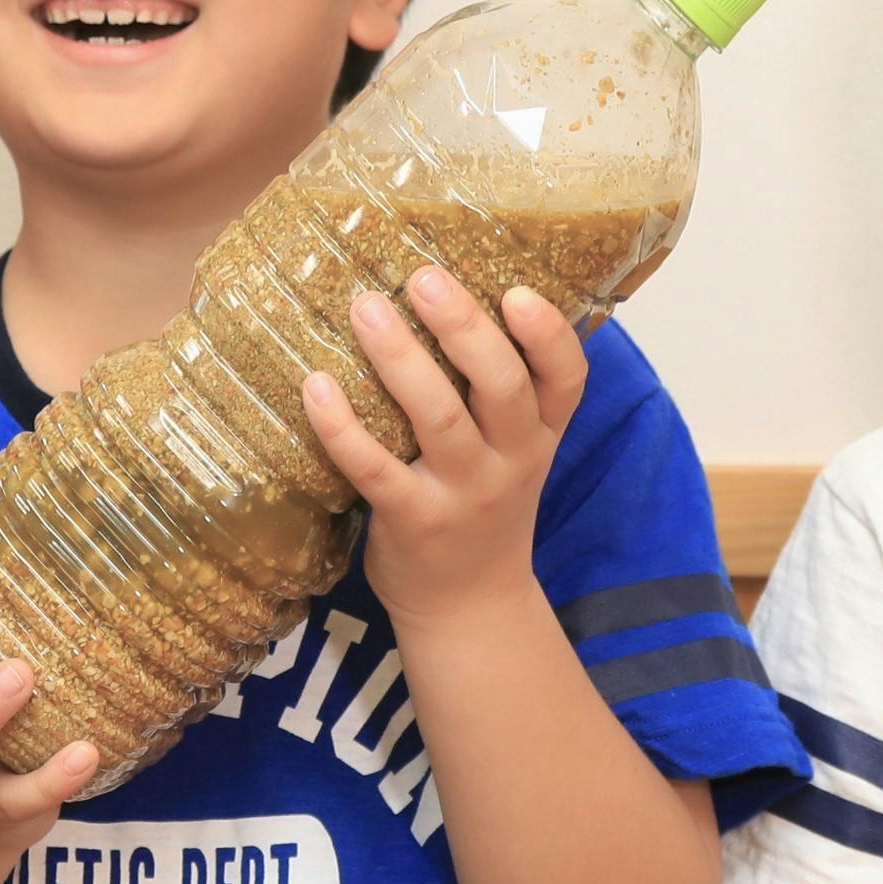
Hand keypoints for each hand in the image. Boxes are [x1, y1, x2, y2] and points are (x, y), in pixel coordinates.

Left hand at [300, 270, 585, 628]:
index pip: (567, 379)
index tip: (518, 292)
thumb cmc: (483, 505)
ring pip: (439, 418)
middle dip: (464, 327)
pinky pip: (375, 469)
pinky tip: (316, 386)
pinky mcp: (411, 520)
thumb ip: (499, 390)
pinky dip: (342, 427)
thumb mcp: (516, 452)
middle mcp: (512, 461)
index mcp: (540, 434)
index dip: (548, 335)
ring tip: (367, 309)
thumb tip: (447, 289)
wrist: (469, 605)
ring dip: (399, 359)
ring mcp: (463, 493)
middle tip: (423, 278)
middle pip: (502, 386)